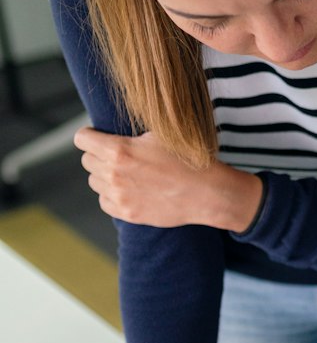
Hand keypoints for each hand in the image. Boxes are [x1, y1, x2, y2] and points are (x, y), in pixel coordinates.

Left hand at [75, 127, 262, 229]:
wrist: (207, 193)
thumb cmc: (187, 159)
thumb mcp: (158, 134)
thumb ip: (129, 133)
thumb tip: (113, 129)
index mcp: (118, 150)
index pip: (81, 139)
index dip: (89, 136)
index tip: (97, 138)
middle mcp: (114, 174)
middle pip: (86, 161)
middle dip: (98, 155)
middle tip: (118, 156)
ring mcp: (120, 196)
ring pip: (95, 182)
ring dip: (105, 176)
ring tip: (127, 174)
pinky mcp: (127, 213)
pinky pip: (104, 202)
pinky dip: (112, 196)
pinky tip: (129, 190)